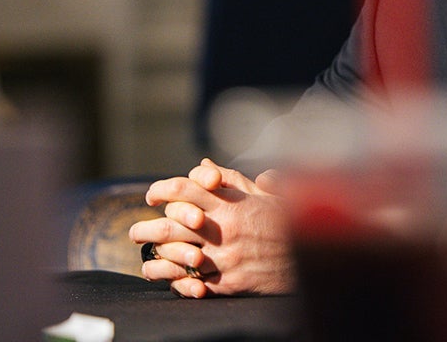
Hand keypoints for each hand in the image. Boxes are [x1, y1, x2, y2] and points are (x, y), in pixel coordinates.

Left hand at [128, 158, 294, 297]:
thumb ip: (233, 179)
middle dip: (145, 229)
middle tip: (135, 232)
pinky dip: (172, 280)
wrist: (311, 257)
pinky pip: (190, 283)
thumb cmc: (288, 221)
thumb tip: (204, 164)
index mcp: (231, 203)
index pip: (185, 188)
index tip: (152, 196)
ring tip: (146, 255)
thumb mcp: (266, 193)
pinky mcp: (228, 282)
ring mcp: (223, 258)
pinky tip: (163, 276)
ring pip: (175, 256)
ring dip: (155, 256)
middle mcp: (223, 229)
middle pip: (170, 226)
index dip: (162, 189)